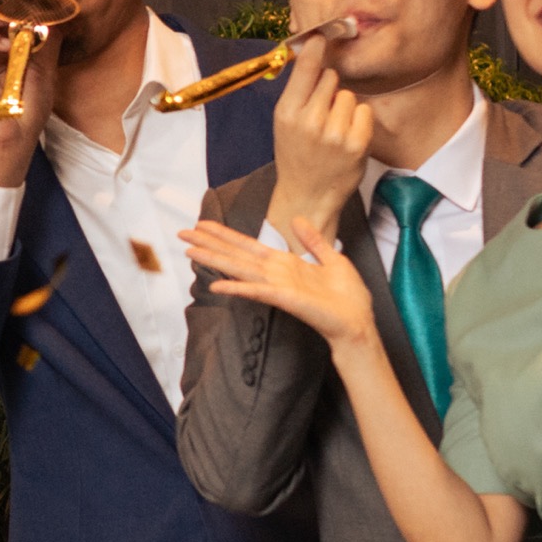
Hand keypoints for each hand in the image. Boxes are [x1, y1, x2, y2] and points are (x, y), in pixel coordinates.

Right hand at [0, 1, 51, 186]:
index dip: (10, 11)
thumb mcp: (42, 69)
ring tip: (16, 23)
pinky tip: (7, 44)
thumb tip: (55, 18)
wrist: (14, 139)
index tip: (33, 5)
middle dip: (2, 12)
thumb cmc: (26, 112)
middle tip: (24, 10)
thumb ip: (45, 43)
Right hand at [182, 214, 377, 349]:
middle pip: (235, 255)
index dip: (226, 234)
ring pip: (238, 269)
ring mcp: (276, 286)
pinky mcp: (282, 298)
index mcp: (285, 264)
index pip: (248, 245)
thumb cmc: (347, 298)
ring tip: (190, 251)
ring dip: (213, 259)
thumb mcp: (333, 258)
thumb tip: (298, 219)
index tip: (205, 225)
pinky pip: (255, 291)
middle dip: (209, 243)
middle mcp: (275, 274)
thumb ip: (313, 240)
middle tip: (183, 233)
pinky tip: (217, 284)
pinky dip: (236, 287)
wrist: (357, 321)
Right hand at [267, 36, 373, 237]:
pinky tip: (347, 136)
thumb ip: (297, 91)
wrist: (307, 194)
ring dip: (345, 107)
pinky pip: (363, 111)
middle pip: (331, 78)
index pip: (305, 69)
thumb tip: (311, 53)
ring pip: (349, 95)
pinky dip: (359, 120)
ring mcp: (334, 133)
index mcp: (287, 112)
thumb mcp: (284, 122)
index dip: (316, 49)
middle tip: (322, 112)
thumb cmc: (296, 154)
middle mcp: (310, 121)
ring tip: (333, 128)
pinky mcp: (356, 143)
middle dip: (330, 89)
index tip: (322, 35)